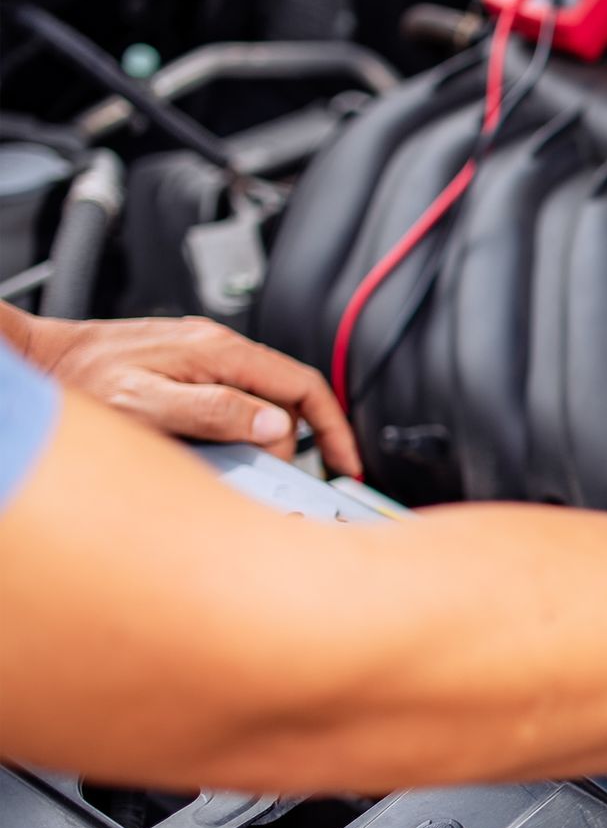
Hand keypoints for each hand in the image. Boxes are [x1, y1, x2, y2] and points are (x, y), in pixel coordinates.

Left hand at [19, 314, 360, 476]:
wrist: (39, 361)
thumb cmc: (80, 382)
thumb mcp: (148, 404)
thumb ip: (215, 412)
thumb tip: (275, 426)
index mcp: (220, 353)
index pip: (304, 386)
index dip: (334, 427)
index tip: (346, 462)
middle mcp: (217, 349)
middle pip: (288, 396)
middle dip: (297, 441)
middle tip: (283, 479)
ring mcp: (204, 357)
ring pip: (262, 400)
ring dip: (267, 439)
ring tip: (251, 470)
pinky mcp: (188, 369)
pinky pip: (236, 400)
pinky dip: (243, 430)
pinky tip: (223, 450)